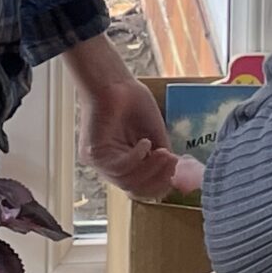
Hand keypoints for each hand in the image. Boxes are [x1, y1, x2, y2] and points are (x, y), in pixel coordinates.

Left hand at [67, 37, 182, 199]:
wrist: (114, 82)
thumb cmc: (132, 103)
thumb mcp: (154, 133)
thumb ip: (161, 156)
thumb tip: (175, 176)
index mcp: (127, 165)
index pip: (144, 188)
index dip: (162, 182)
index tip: (178, 168)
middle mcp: (113, 168)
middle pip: (136, 189)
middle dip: (158, 177)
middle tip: (172, 161)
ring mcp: (101, 164)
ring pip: (127, 181)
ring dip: (150, 168)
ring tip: (163, 152)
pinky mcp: (93, 155)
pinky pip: (118, 168)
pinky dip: (136, 158)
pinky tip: (145, 143)